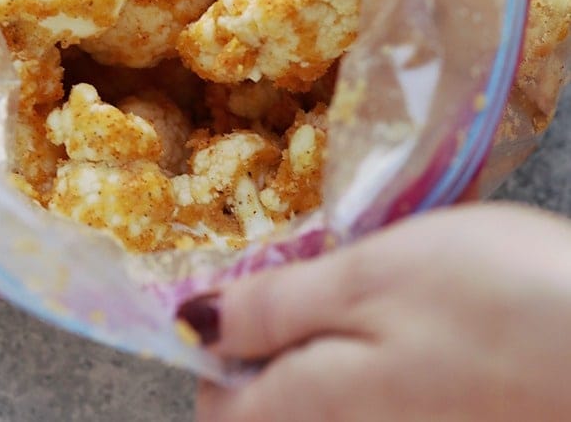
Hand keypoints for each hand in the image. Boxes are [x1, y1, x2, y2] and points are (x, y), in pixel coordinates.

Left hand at [178, 204, 570, 420]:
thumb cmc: (491, 301)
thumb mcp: (370, 278)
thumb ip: (276, 307)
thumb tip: (191, 326)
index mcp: (320, 410)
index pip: (222, 410)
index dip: (216, 348)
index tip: (245, 290)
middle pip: (280, 410)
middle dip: (275, 348)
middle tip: (311, 276)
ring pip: (337, 404)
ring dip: (333, 350)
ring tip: (368, 288)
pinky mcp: (453, 420)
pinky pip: (391, 401)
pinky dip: (385, 362)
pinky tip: (421, 321)